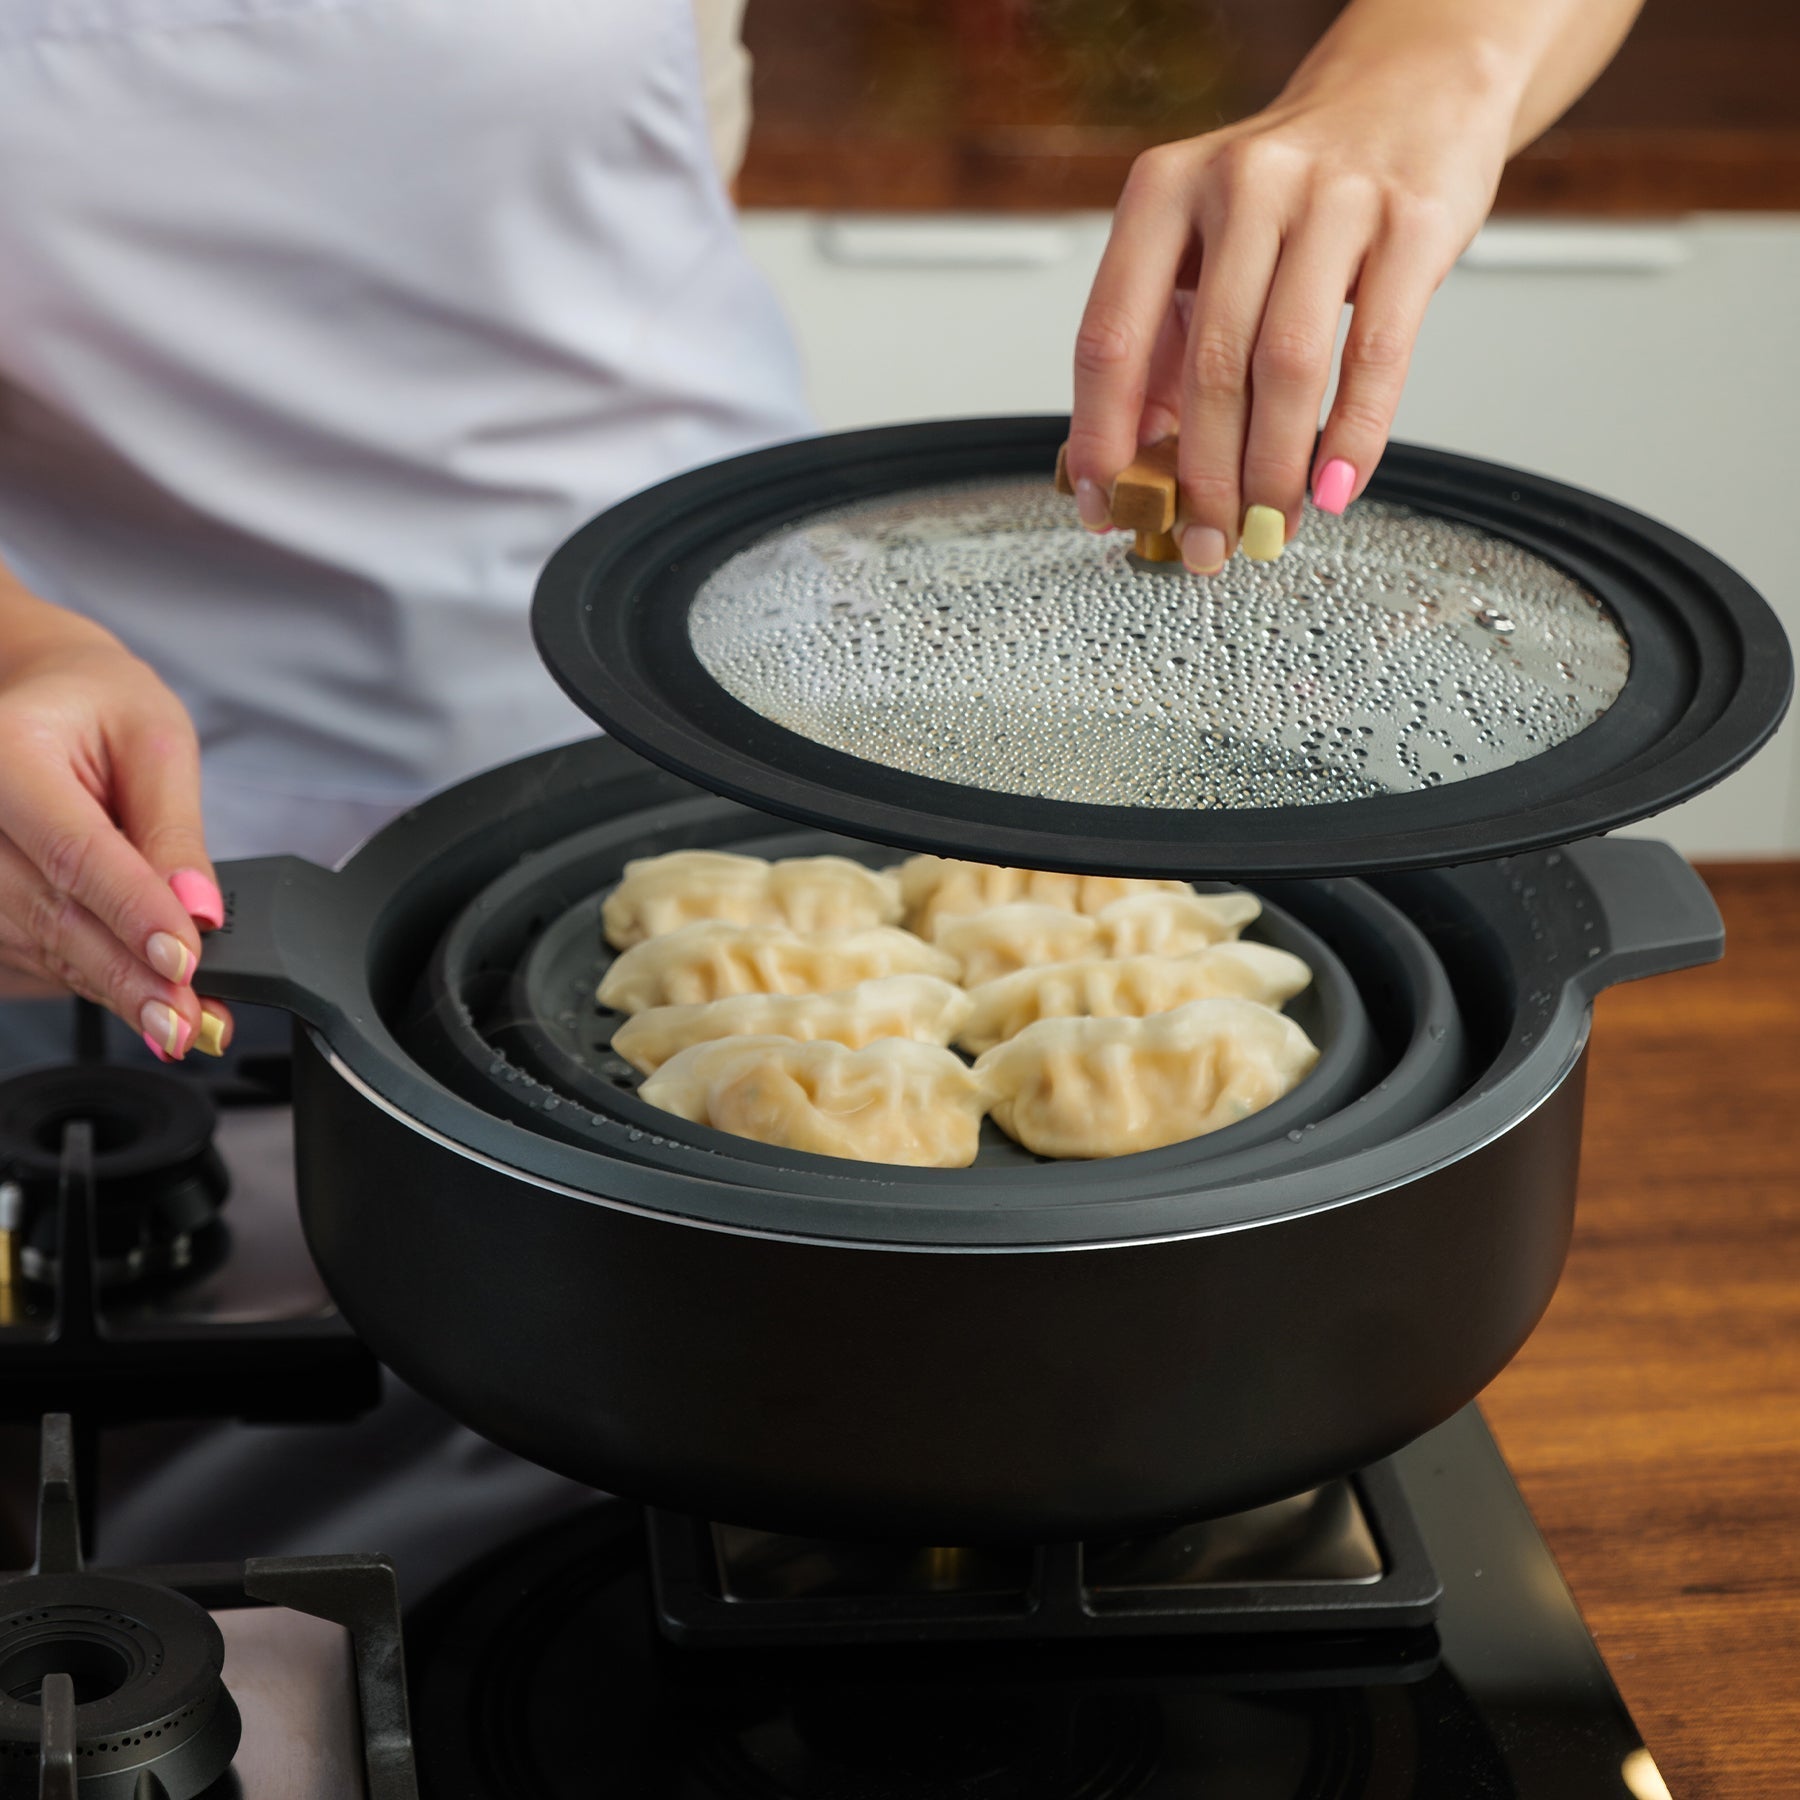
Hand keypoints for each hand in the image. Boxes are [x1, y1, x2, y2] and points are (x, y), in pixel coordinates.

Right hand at [0, 597, 232, 1058]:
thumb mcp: (157, 741)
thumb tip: (198, 908)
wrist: (37, 697)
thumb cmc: (97, 707)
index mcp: (5, 755)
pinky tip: (138, 988)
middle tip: (191, 1024)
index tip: (184, 962)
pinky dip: (88, 976)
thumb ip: (175, 828)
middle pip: (52, 915)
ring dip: (114, 990)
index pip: (75, 852)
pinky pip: (29, 953)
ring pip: (40, 946)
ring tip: (181, 1021)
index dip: (133, 914)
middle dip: (129, 979)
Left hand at [1065, 50, 1515, 570]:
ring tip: (1268, 526)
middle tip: (1204, 543)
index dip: (1100, 439)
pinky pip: (1375, 355)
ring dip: (1272, 471)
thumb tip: (1134, 467)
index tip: (1102, 507)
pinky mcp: (1411, 220)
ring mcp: (1329, 197)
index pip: (1107, 338)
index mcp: (1163, 191)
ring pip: (1282, 368)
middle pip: (1203, 367)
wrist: (1414, 87)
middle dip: (1200, 481)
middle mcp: (1240, 184)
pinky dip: (1352, 438)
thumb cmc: (1299, 186)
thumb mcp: (1206, 239)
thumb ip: (1165, 340)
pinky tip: (1335, 488)